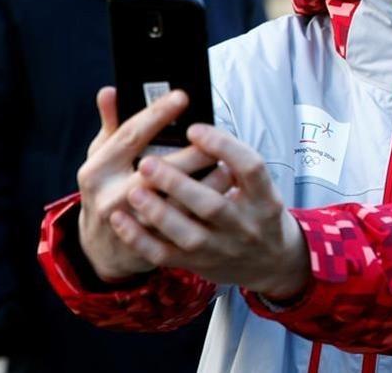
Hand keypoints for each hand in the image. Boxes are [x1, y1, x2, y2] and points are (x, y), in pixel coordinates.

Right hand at [76, 87, 226, 280]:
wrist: (103, 247)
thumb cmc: (107, 190)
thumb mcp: (102, 158)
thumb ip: (112, 126)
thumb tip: (111, 91)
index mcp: (98, 170)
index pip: (130, 135)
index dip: (157, 115)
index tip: (183, 97)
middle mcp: (112, 197)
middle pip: (158, 169)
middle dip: (191, 151)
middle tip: (217, 137)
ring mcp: (134, 223)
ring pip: (178, 201)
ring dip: (208, 180)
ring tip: (228, 163)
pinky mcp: (154, 243)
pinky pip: (188, 225)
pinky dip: (209, 205)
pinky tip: (227, 189)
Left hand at [111, 124, 309, 299]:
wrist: (270, 262)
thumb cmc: (258, 213)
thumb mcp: (262, 186)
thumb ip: (236, 160)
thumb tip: (195, 128)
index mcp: (265, 198)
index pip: (251, 168)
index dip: (224, 147)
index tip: (194, 130)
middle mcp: (246, 225)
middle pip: (213, 205)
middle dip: (178, 183)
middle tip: (148, 162)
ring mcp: (222, 248)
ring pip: (188, 234)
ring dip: (158, 213)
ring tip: (134, 191)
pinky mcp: (198, 263)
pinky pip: (165, 255)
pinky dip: (140, 239)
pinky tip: (121, 219)